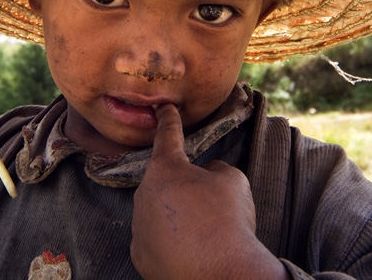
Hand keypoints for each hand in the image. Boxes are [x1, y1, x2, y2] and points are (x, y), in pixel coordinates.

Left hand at [131, 105, 287, 279]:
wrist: (221, 273)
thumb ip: (214, 169)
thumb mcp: (232, 180)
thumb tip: (206, 174)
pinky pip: (155, 239)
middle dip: (183, 187)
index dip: (168, 120)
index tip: (162, 108)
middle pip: (164, 182)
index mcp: (165, 169)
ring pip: (158, 211)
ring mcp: (138, 226)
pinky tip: (190, 249)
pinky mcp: (140, 254)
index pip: (167, 136)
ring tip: (204, 232)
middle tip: (208, 204)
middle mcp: (144, 194)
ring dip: (177, 216)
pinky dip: (170, 241)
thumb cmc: (228, 221)